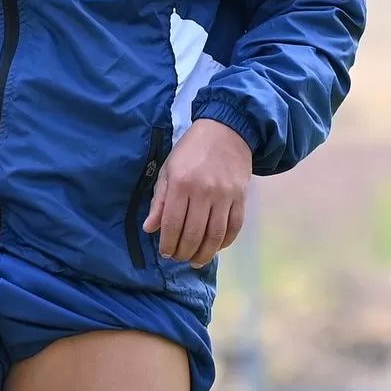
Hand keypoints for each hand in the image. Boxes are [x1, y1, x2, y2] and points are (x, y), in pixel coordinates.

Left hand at [144, 118, 253, 267]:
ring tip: (196, 260)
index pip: (173, 224)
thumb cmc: (190, 151)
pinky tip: (215, 247)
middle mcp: (204, 191)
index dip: (168, 244)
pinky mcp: (241, 197)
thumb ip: (159, 201)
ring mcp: (225, 195)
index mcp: (181, 184)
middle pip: (194, 234)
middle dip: (184, 252)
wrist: (226, 131)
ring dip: (205, 253)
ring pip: (215, 235)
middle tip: (179, 258)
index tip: (166, 253)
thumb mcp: (168, 170)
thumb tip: (150, 228)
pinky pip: (234, 227)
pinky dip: (225, 242)